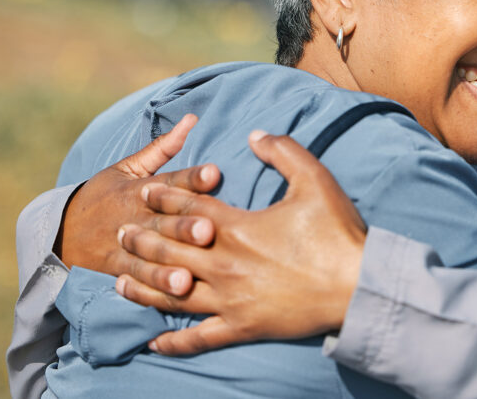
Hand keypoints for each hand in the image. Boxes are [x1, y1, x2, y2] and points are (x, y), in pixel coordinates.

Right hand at [57, 114, 220, 294]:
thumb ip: (163, 147)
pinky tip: (170, 297)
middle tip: (208, 231)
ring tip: (187, 278)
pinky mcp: (116, 269)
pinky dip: (150, 288)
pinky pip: (135, 281)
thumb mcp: (128, 168)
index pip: (169, 181)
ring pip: (148, 256)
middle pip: (163, 221)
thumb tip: (192, 118)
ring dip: (167, 267)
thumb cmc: (105, 196)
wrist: (60, 233)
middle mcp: (133, 217)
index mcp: (139, 188)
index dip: (192, 177)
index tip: (215, 173)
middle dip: (184, 226)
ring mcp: (123, 246)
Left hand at [115, 131, 366, 355]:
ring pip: (172, 293)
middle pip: (169, 250)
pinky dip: (173, 341)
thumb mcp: (315, 180)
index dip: (164, 197)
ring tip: (120, 279)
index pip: (188, 209)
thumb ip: (283, 152)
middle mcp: (224, 264)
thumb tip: (254, 135)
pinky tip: (155, 342)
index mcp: (237, 227)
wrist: (357, 285)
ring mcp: (229, 299)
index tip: (144, 192)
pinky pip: (198, 338)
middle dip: (141, 240)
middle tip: (120, 234)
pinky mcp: (241, 327)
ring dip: (142, 286)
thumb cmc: (337, 232)